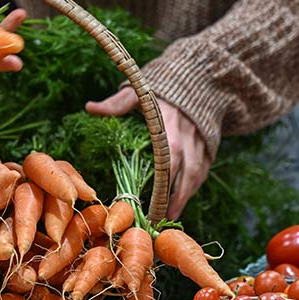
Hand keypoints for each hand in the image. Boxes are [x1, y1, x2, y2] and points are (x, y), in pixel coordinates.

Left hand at [86, 87, 211, 219]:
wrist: (197, 79)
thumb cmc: (161, 87)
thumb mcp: (138, 91)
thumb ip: (116, 103)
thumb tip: (90, 108)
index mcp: (169, 125)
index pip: (167, 160)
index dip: (161, 184)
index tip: (150, 203)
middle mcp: (188, 138)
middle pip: (182, 174)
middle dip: (171, 200)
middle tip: (155, 220)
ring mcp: (201, 144)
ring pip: (195, 177)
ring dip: (183, 199)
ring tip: (168, 218)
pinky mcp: (208, 148)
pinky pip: (202, 173)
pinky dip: (192, 190)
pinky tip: (180, 203)